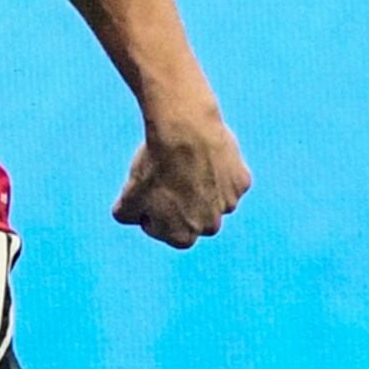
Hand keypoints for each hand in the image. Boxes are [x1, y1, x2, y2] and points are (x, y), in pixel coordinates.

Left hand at [113, 104, 247, 247]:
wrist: (184, 130)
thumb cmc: (155, 165)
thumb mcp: (128, 196)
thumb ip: (126, 215)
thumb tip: (128, 216)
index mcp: (183, 237)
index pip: (164, 230)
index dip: (153, 210)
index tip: (149, 190)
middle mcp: (210, 228)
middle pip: (192, 217)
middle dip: (181, 202)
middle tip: (168, 175)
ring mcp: (229, 205)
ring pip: (212, 198)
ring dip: (201, 186)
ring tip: (186, 162)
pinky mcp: (242, 182)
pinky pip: (228, 180)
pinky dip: (218, 169)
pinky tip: (205, 154)